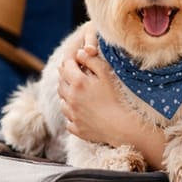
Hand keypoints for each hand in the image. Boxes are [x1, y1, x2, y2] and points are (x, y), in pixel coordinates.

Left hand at [57, 29, 166, 167]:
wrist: (121, 126)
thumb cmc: (116, 98)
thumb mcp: (106, 74)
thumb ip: (92, 60)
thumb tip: (80, 53)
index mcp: (77, 83)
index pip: (66, 65)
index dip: (70, 59)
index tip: (77, 58)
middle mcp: (70, 98)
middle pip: (60, 83)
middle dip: (66, 76)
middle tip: (76, 73)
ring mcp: (72, 115)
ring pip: (62, 101)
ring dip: (66, 95)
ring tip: (77, 93)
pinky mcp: (76, 128)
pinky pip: (68, 119)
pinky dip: (72, 114)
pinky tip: (80, 112)